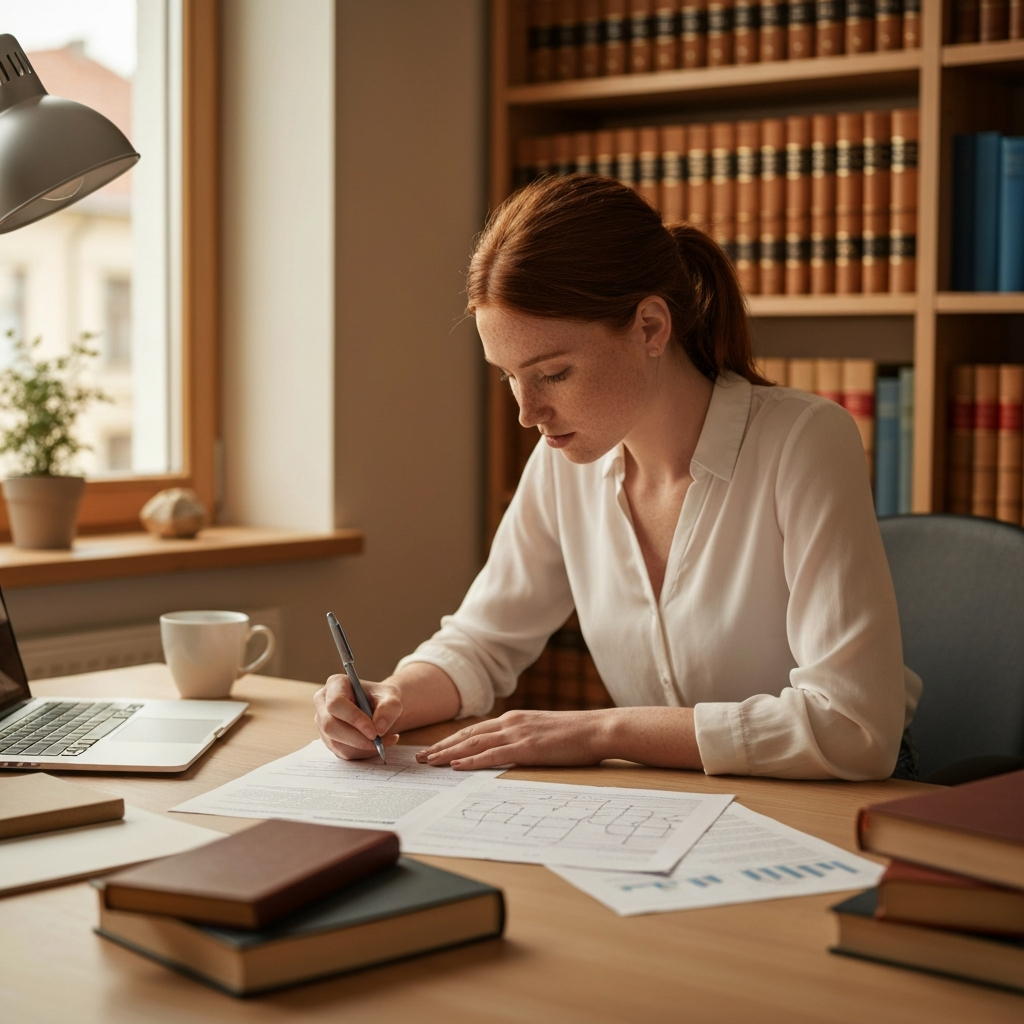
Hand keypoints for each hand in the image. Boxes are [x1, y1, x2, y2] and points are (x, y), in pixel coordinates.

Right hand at [314, 673, 402, 759]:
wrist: (380, 708)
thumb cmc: (382, 698)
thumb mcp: (391, 697)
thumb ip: (388, 709)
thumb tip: (379, 728)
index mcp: (335, 684)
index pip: (336, 703)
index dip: (353, 718)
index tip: (374, 731)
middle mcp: (323, 703)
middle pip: (330, 725)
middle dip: (356, 738)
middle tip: (379, 741)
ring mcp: (323, 723)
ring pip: (336, 742)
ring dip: (362, 747)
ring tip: (385, 741)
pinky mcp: (329, 739)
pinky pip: (342, 752)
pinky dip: (362, 752)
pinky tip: (377, 745)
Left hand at [415, 709, 611, 769]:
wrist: (597, 729)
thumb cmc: (576, 735)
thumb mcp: (544, 732)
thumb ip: (524, 738)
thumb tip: (511, 751)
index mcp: (514, 719)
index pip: (476, 730)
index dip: (452, 740)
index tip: (435, 748)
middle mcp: (511, 723)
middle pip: (467, 735)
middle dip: (441, 746)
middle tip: (420, 757)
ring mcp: (517, 734)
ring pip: (473, 744)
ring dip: (448, 753)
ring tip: (428, 762)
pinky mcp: (526, 748)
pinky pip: (492, 755)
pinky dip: (471, 761)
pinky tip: (455, 767)